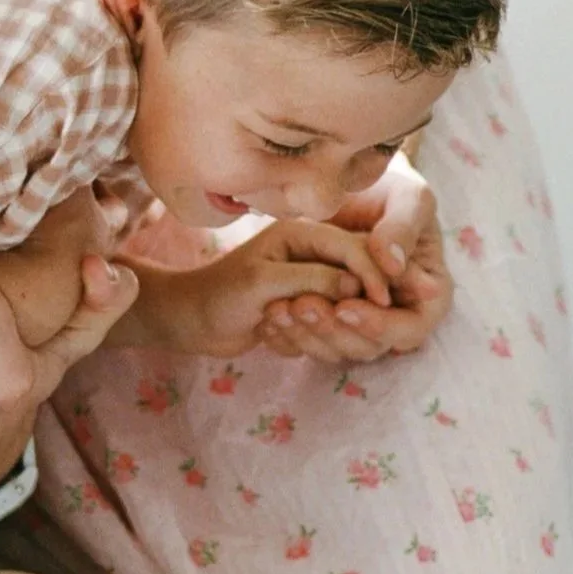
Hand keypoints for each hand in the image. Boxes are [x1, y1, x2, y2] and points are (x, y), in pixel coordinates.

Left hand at [139, 217, 395, 360]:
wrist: (189, 321)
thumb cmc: (220, 293)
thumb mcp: (266, 282)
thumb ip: (314, 278)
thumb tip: (358, 285)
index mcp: (306, 234)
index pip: (357, 248)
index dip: (373, 274)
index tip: (383, 303)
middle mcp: (313, 258)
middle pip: (357, 283)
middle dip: (340, 308)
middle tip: (304, 316)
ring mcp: (310, 287)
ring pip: (340, 314)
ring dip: (311, 329)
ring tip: (270, 322)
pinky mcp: (304, 314)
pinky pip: (322, 334)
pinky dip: (299, 340)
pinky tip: (264, 333)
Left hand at [257, 153, 450, 360]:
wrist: (347, 186)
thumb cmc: (389, 188)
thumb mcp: (405, 197)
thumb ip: (402, 229)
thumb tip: (392, 265)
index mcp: (427, 292)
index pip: (411, 328)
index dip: (380, 325)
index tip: (346, 308)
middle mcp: (397, 313)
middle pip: (372, 346)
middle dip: (335, 330)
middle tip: (301, 305)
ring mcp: (363, 319)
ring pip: (340, 348)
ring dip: (308, 333)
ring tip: (279, 308)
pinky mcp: (332, 320)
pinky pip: (314, 342)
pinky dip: (291, 334)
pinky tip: (267, 318)